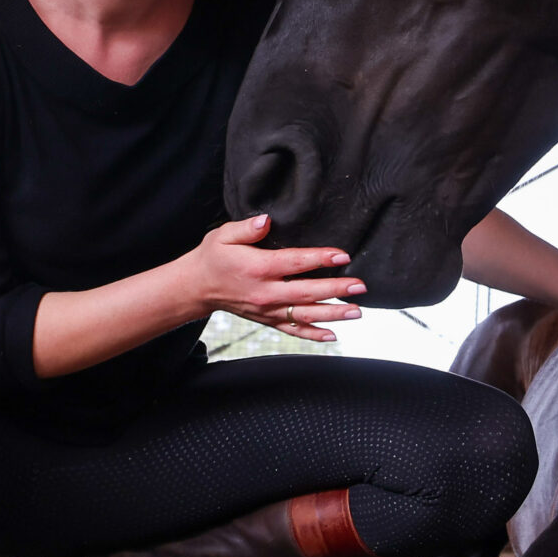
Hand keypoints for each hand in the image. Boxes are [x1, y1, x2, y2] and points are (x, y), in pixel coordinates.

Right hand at [191, 215, 365, 343]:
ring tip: (356, 311)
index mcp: (257, 268)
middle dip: (335, 290)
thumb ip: (247, 228)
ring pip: (304, 315)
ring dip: (332, 314)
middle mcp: (265, 293)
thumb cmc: (213, 257)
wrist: (197, 287)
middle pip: (306, 292)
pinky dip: (313, 335)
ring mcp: (267, 310)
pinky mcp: (267, 320)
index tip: (342, 255)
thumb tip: (266, 221)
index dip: (319, 258)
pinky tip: (333, 335)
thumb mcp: (223, 235)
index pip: (294, 263)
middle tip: (360, 286)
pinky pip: (292, 331)